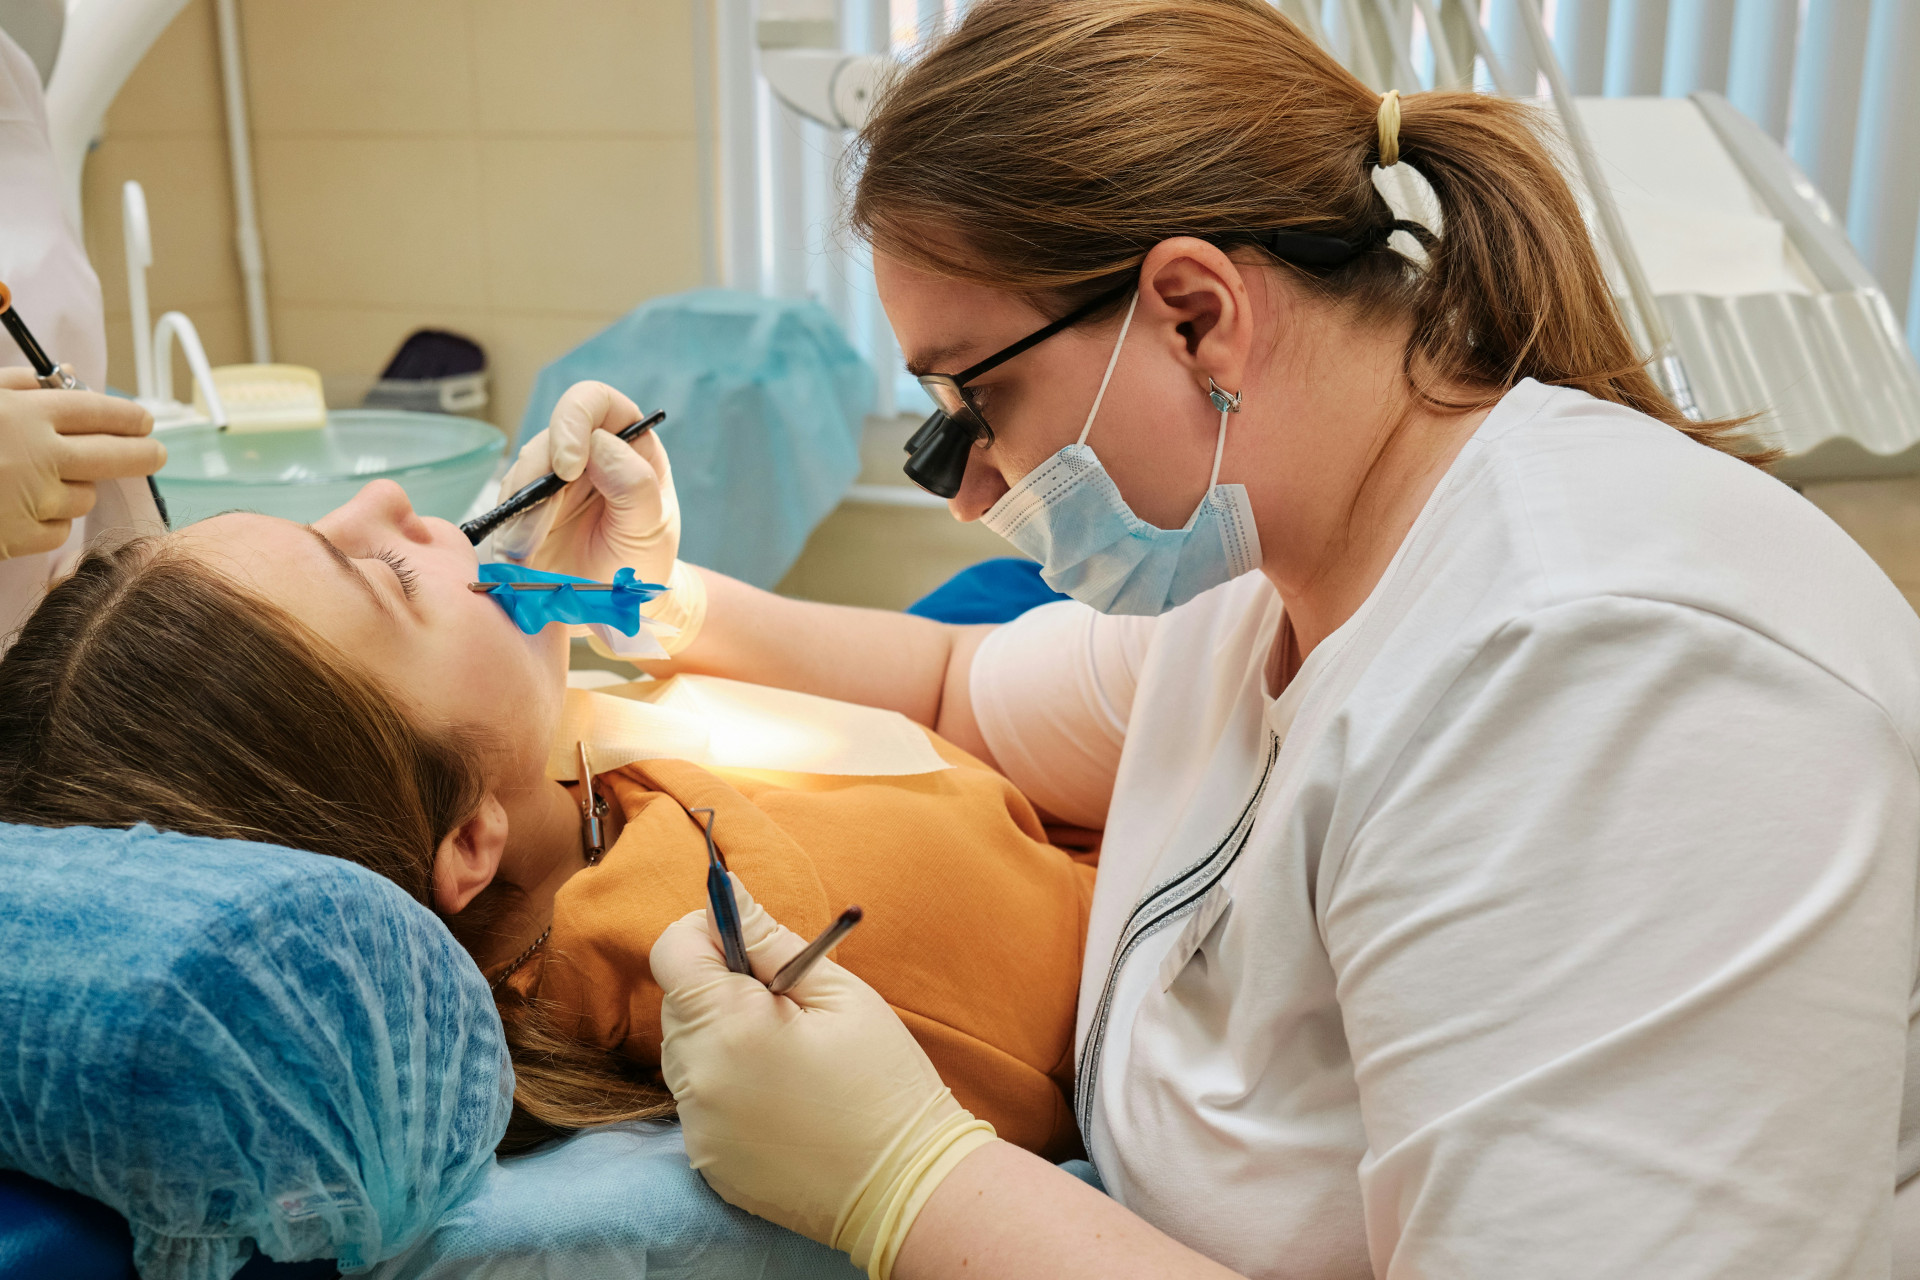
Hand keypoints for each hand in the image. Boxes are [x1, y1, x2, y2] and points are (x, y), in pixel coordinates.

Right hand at [0, 369, 163, 559]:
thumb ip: (19, 385)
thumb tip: (65, 376)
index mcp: (27, 414)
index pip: (101, 412)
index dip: (130, 417)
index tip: (145, 422)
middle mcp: (41, 455)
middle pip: (120, 456)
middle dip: (144, 454)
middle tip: (155, 452)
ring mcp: (35, 499)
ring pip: (86, 495)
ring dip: (76, 488)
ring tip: (37, 479)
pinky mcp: (21, 536)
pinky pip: (59, 530)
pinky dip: (48, 521)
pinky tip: (18, 508)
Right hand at [492, 380, 678, 583]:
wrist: (615, 604)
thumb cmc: (642, 559)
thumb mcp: (651, 526)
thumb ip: (634, 485)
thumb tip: (598, 446)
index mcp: (627, 443)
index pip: (594, 401)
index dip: (574, 421)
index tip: (568, 466)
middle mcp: (587, 452)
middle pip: (547, 439)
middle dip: (536, 483)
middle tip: (537, 527)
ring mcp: (552, 477)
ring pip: (521, 472)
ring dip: (520, 514)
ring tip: (525, 554)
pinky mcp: (526, 506)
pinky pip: (506, 504)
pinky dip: (508, 530)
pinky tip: (516, 556)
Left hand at [651, 878, 995, 1279]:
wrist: (905, 1187)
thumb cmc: (884, 1081)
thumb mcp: (840, 995)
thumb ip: (772, 940)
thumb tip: (729, 894)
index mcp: (728, 1025)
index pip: (672, 952)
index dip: (706, 933)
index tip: (748, 943)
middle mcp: (697, 1078)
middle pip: (678, 1003)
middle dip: (719, 988)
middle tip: (785, 1003)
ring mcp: (698, 1126)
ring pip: (686, 1053)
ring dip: (721, 1038)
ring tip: (788, 1056)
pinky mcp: (706, 1161)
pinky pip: (700, 1101)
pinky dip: (728, 1087)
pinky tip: (782, 1098)